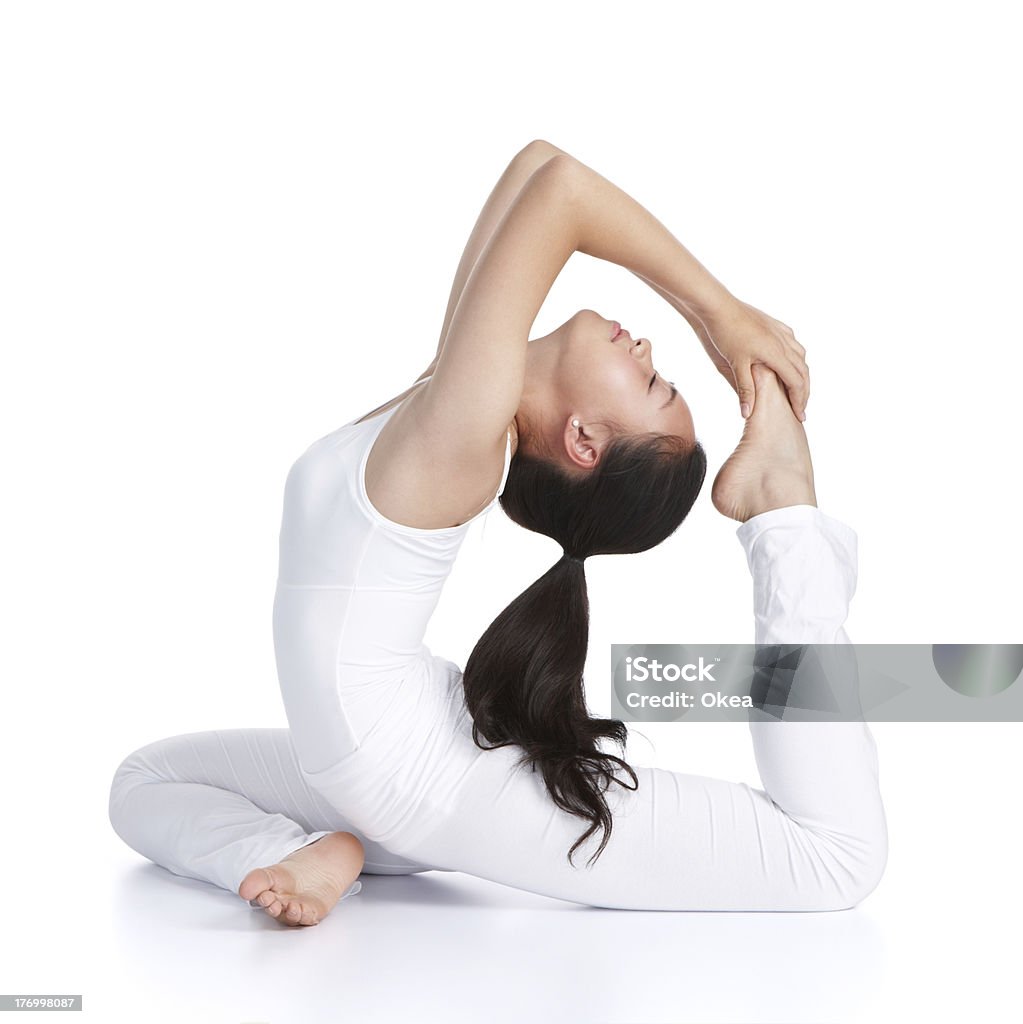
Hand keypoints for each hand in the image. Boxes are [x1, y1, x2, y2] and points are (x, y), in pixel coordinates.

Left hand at [688, 298, 808, 420]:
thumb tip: (747, 414)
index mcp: (776, 354)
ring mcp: (780, 331)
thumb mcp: (735, 365)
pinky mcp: (774, 324)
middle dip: (804, 391)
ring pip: (800, 356)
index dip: (799, 401)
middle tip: (801, 408)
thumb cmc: (724, 335)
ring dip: (801, 374)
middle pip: (803, 371)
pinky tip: (788, 362)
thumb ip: (744, 390)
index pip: (796, 382)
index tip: (800, 416)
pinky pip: (792, 343)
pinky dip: (795, 357)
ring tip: (797, 388)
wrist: (717, 307)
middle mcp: (784, 341)